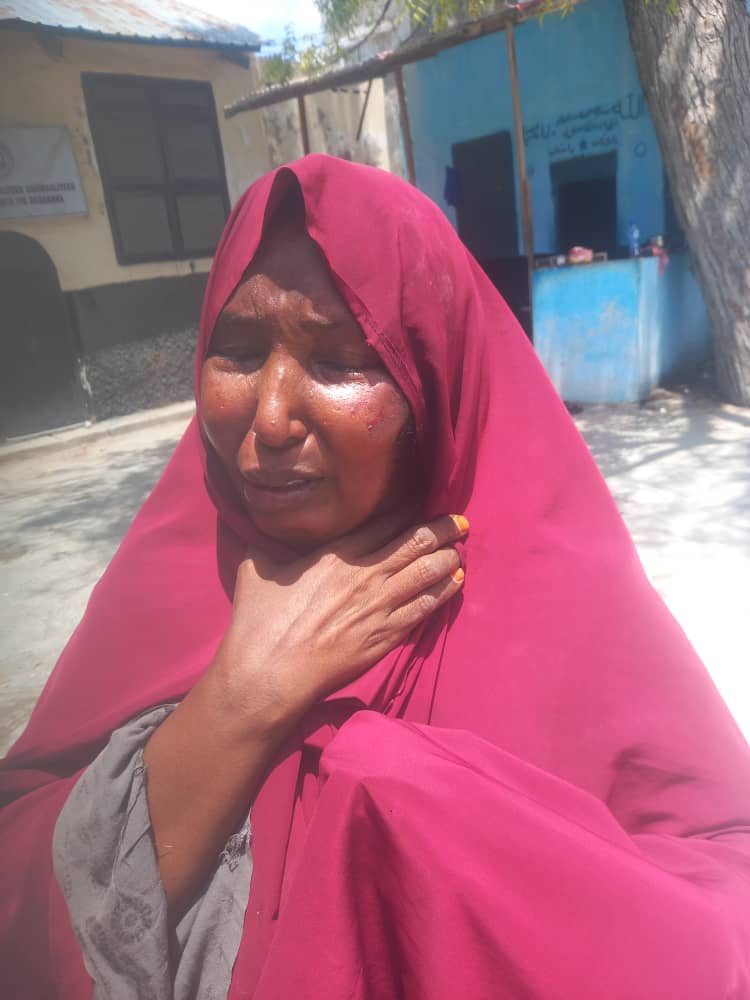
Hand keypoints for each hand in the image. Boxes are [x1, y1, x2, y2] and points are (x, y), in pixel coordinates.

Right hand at [211, 513, 468, 732]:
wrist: (270, 672)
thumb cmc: (258, 623)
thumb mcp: (256, 570)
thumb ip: (265, 546)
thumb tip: (256, 527)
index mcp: (335, 554)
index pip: (382, 522)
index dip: (406, 509)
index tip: (421, 501)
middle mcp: (364, 575)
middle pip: (413, 542)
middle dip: (440, 528)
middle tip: (459, 521)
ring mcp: (378, 606)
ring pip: (425, 572)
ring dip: (447, 556)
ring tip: (461, 547)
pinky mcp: (385, 636)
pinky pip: (425, 607)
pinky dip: (444, 591)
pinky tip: (457, 580)